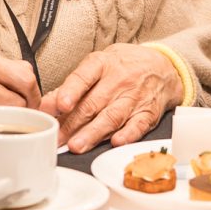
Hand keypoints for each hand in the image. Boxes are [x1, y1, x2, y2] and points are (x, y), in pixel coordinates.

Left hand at [40, 45, 181, 149]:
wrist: (163, 67)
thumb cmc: (124, 66)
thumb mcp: (98, 65)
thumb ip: (72, 86)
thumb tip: (46, 105)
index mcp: (101, 64)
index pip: (83, 77)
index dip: (71, 91)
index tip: (61, 105)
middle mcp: (118, 80)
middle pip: (93, 103)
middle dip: (73, 123)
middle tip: (57, 138)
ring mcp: (134, 97)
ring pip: (111, 116)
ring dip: (93, 133)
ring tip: (77, 145)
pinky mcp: (148, 112)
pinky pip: (138, 124)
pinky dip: (127, 134)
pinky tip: (116, 142)